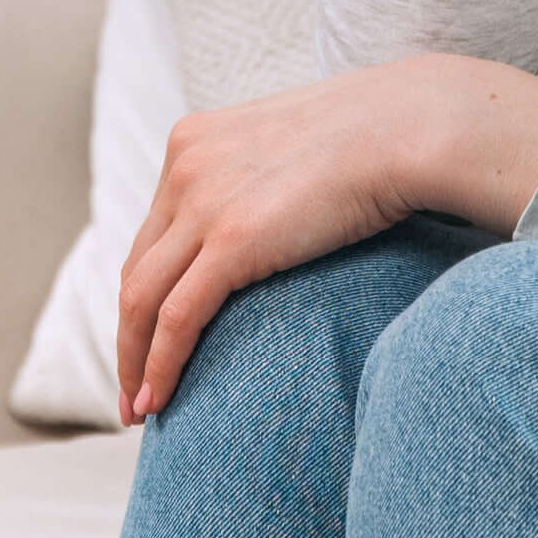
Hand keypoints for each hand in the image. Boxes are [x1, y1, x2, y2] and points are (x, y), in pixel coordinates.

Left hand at [114, 55, 537, 423]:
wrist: (407, 126)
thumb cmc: (377, 138)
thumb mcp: (296, 152)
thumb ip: (268, 182)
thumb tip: (280, 222)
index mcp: (194, 142)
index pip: (154, 235)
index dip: (148, 293)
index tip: (148, 339)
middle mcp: (184, 168)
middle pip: (138, 270)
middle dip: (129, 336)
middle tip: (132, 391)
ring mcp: (202, 202)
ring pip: (142, 300)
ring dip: (133, 362)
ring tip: (140, 410)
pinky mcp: (231, 240)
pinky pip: (177, 318)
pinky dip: (159, 365)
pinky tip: (159, 401)